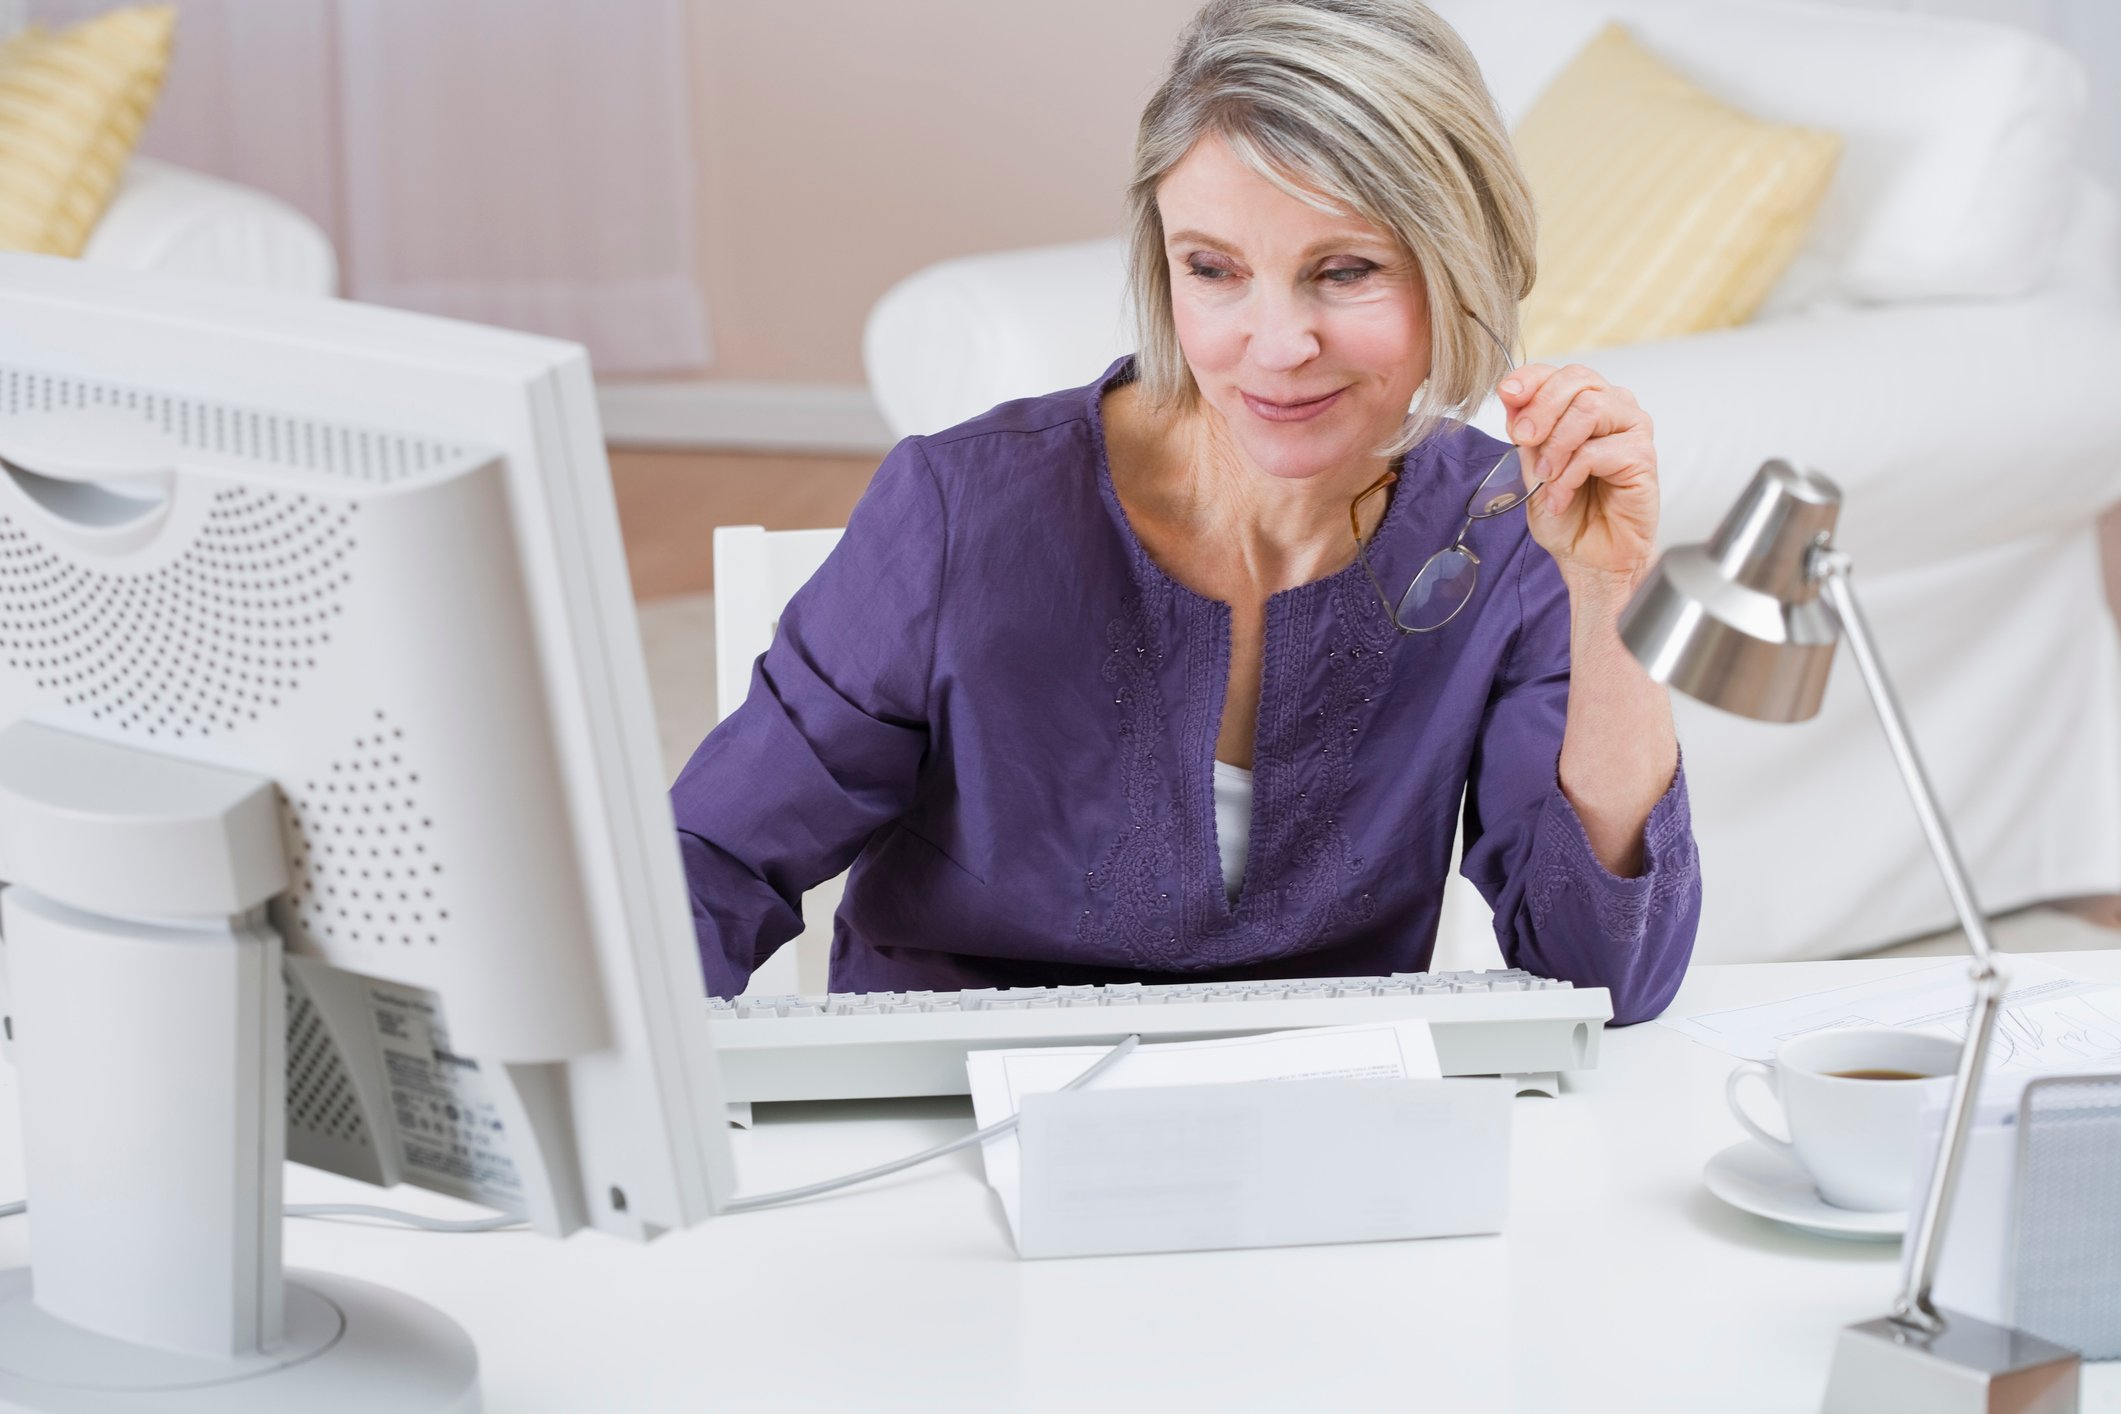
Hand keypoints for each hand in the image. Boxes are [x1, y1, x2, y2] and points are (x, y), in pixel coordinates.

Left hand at [1496, 362, 1659, 590]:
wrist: (1588, 555)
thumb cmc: (1567, 512)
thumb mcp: (1531, 466)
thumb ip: (1525, 431)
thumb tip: (1510, 396)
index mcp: (1585, 404)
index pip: (1559, 373)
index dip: (1530, 378)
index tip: (1507, 394)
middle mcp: (1613, 409)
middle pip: (1577, 380)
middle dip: (1541, 409)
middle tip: (1523, 440)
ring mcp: (1632, 429)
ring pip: (1590, 408)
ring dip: (1557, 445)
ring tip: (1546, 478)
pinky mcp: (1643, 456)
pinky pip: (1598, 450)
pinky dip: (1570, 475)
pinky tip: (1561, 496)